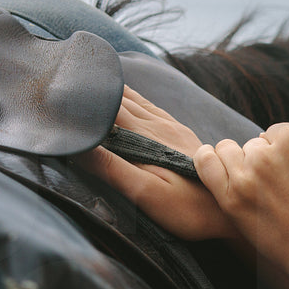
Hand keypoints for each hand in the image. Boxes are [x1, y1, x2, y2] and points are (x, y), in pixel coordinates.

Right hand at [76, 86, 238, 240]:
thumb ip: (112, 168)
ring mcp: (173, 129)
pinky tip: (129, 96)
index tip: (56, 84)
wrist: (232, 212)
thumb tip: (78, 144)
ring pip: (136, 100)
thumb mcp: (147, 193)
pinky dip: (133, 98)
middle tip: (64, 76)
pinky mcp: (182, 136)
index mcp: (145, 136)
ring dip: (112, 89)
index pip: (107, 106)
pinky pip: (153, 108)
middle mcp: (159, 126)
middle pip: (119, 98)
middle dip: (92, 87)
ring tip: (87, 77)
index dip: (83, 95)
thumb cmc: (189, 209)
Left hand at [194, 123, 288, 288]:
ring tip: (251, 182)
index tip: (287, 170)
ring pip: (227, 150)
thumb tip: (278, 134)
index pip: (274, 132)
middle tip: (275, 185)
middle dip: (262, 159)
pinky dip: (207, 158)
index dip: (280, 150)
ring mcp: (246, 177)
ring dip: (237, 161)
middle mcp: (266, 155)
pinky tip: (213, 162)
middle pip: (252, 144)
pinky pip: (205, 163)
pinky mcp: (230, 199)